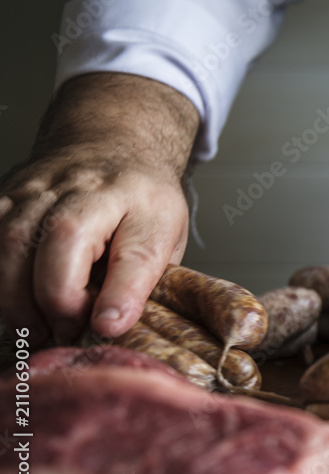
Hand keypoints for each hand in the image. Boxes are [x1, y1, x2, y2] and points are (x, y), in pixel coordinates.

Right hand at [0, 73, 199, 343]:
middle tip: (66, 331)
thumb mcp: (167, 239)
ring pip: (14, 238)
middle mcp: (92, 187)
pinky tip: (11, 302)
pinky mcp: (7, 193)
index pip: (136, 250)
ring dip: (17, 296)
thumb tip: (113, 326)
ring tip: (35, 328)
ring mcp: (43, 186)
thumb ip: (147, 279)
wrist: (112, 143)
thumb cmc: (141, 202)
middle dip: (58, 297)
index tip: (105, 326)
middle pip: (65, 237)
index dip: (121, 293)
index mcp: (145, 202)